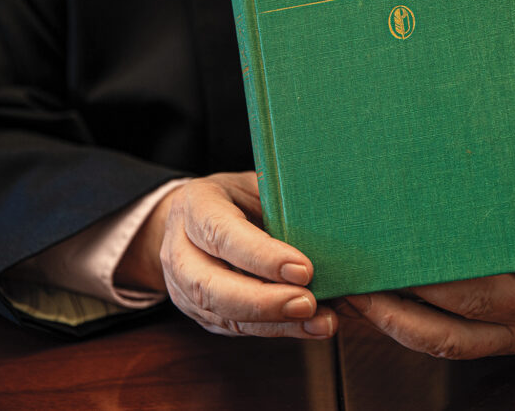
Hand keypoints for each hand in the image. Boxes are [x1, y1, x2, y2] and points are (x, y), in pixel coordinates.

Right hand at [116, 171, 336, 338]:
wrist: (197, 219)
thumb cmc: (237, 197)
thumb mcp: (257, 184)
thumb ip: (283, 204)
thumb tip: (333, 225)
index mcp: (195, 205)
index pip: (220, 233)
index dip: (260, 255)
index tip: (303, 268)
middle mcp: (181, 249)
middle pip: (210, 285)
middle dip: (262, 300)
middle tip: (308, 302)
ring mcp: (184, 286)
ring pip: (224, 314)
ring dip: (275, 322)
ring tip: (319, 320)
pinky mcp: (202, 312)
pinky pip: (237, 328)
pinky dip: (278, 329)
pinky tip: (310, 326)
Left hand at [343, 204, 514, 358]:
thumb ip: (505, 199)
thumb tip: (452, 159)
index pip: (482, 281)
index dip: (436, 273)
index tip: (398, 247)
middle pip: (458, 314)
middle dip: (402, 299)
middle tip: (363, 273)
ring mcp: (513, 336)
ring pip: (445, 340)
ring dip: (395, 320)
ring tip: (359, 294)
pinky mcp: (496, 346)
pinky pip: (446, 345)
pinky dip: (408, 328)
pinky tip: (378, 305)